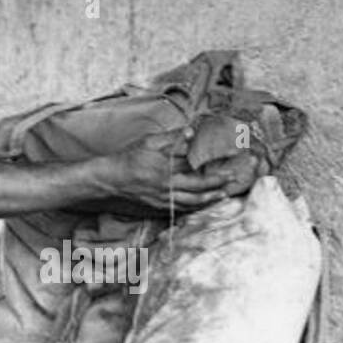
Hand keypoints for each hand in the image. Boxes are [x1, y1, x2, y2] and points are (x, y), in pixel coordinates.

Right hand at [102, 127, 232, 211]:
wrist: (110, 179)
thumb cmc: (129, 157)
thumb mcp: (150, 142)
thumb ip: (172, 138)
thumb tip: (192, 132)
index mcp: (166, 169)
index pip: (196, 170)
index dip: (214, 170)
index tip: (228, 168)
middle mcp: (167, 187)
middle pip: (198, 189)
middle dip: (217, 185)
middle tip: (232, 182)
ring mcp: (163, 199)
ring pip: (191, 203)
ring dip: (209, 199)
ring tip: (223, 196)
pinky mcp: (158, 206)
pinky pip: (180, 209)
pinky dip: (194, 207)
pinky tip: (202, 204)